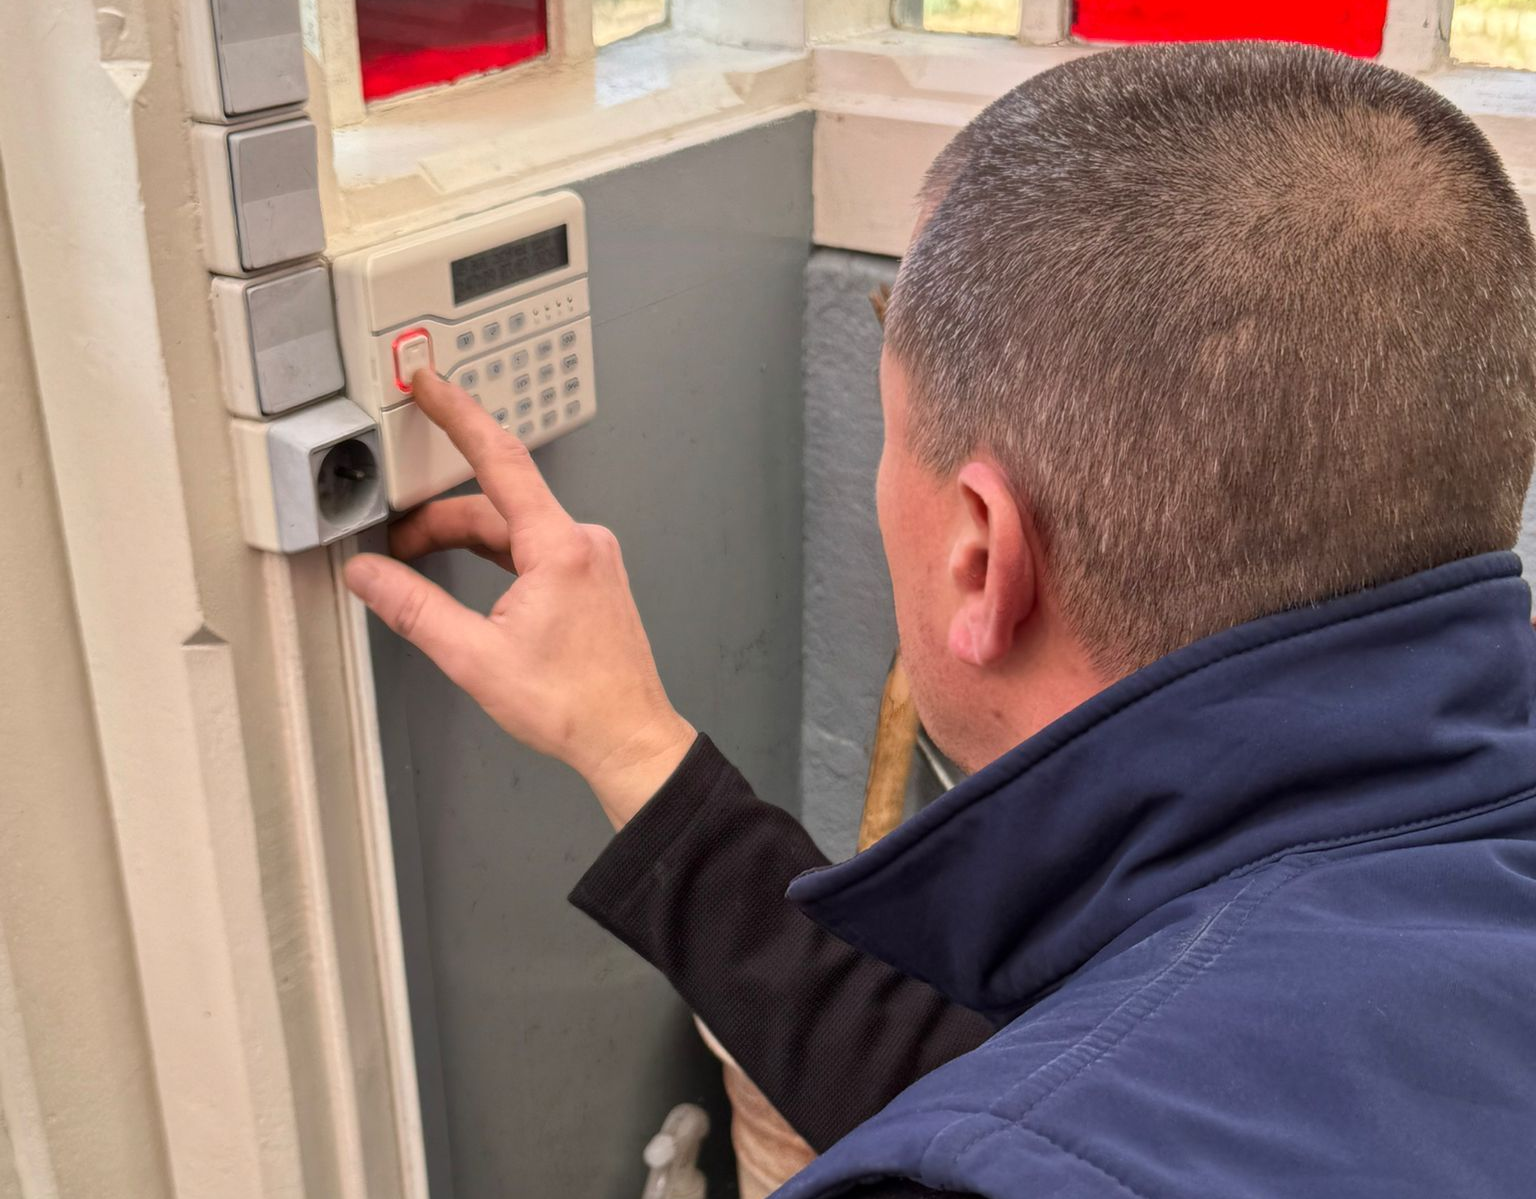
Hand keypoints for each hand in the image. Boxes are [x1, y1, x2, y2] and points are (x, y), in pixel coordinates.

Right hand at [344, 369, 695, 828]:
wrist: (627, 737)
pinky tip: (468, 580)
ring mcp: (591, 559)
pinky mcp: (592, 578)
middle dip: (435, 517)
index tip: (428, 383)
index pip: (499, 457)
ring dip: (461, 539)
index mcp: (558, 547)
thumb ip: (413, 608)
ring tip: (416, 564)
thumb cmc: (574, 704)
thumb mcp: (474, 658)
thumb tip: (369, 576)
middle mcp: (582, 542)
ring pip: (511, 527)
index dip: (457, 413)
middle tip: (390, 542)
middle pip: (494, 502)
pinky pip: (532, 546)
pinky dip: (492, 555)